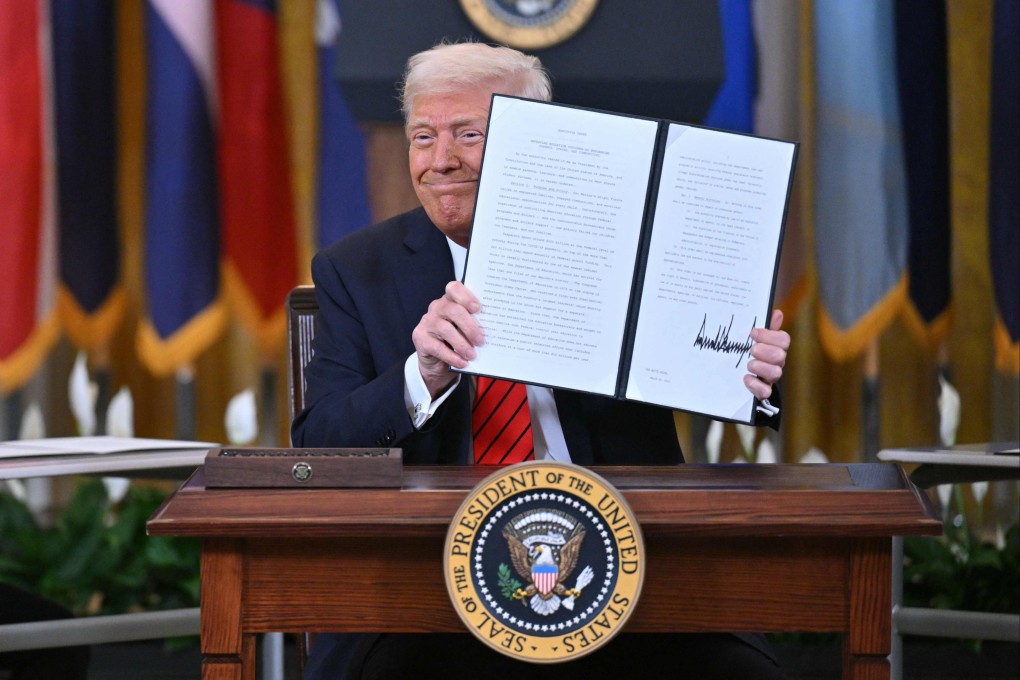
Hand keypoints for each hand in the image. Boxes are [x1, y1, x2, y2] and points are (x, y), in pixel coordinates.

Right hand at [411, 281, 483, 397]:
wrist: (438, 363)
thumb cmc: (457, 342)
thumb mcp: (467, 331)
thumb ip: (475, 325)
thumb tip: (490, 332)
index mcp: (451, 301)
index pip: (454, 288)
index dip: (466, 296)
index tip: (477, 308)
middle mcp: (437, 307)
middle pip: (454, 310)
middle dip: (470, 327)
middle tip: (481, 341)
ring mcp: (427, 322)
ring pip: (446, 329)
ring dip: (462, 344)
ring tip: (472, 355)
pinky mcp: (420, 338)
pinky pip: (437, 347)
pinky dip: (452, 356)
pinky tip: (462, 362)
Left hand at [743, 309, 789, 400]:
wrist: (734, 375)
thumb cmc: (747, 352)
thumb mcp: (754, 339)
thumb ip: (766, 327)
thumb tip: (777, 313)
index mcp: (776, 347)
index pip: (784, 340)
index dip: (770, 336)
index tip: (752, 333)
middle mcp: (776, 362)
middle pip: (781, 356)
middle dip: (765, 351)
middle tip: (752, 349)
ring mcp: (770, 378)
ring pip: (776, 373)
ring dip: (760, 367)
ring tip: (749, 364)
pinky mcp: (762, 391)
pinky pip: (765, 392)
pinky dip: (755, 385)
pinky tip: (746, 378)